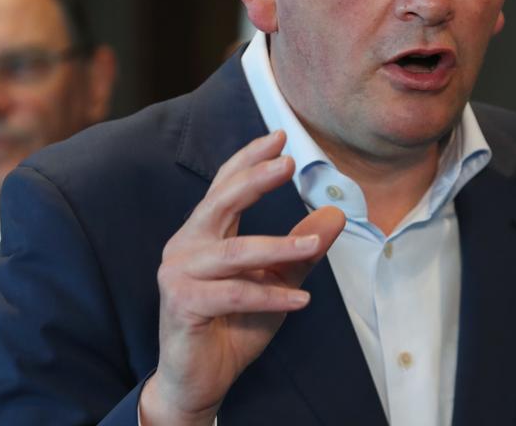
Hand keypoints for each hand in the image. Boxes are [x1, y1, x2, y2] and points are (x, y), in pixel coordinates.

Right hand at [139, 130, 345, 425]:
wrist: (200, 378)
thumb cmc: (232, 325)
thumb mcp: (276, 281)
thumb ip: (301, 249)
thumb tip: (336, 214)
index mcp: (204, 232)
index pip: (225, 185)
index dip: (249, 159)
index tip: (280, 136)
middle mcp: (186, 246)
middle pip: (220, 202)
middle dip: (255, 179)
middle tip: (288, 162)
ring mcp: (179, 274)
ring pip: (235, 253)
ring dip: (279, 249)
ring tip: (315, 245)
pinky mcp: (182, 303)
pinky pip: (233, 295)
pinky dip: (270, 297)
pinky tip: (302, 302)